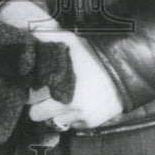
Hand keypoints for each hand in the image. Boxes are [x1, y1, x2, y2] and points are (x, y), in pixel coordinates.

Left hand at [0, 0, 122, 129]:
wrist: (126, 71)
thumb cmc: (94, 55)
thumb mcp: (70, 41)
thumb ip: (46, 36)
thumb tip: (29, 29)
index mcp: (56, 84)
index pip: (28, 96)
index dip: (28, 90)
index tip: (32, 85)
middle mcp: (64, 104)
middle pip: (35, 114)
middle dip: (36, 105)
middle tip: (42, 94)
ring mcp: (77, 116)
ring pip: (51, 122)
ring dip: (51, 114)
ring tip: (57, 100)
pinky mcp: (88, 124)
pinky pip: (70, 125)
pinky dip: (69, 118)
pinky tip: (74, 105)